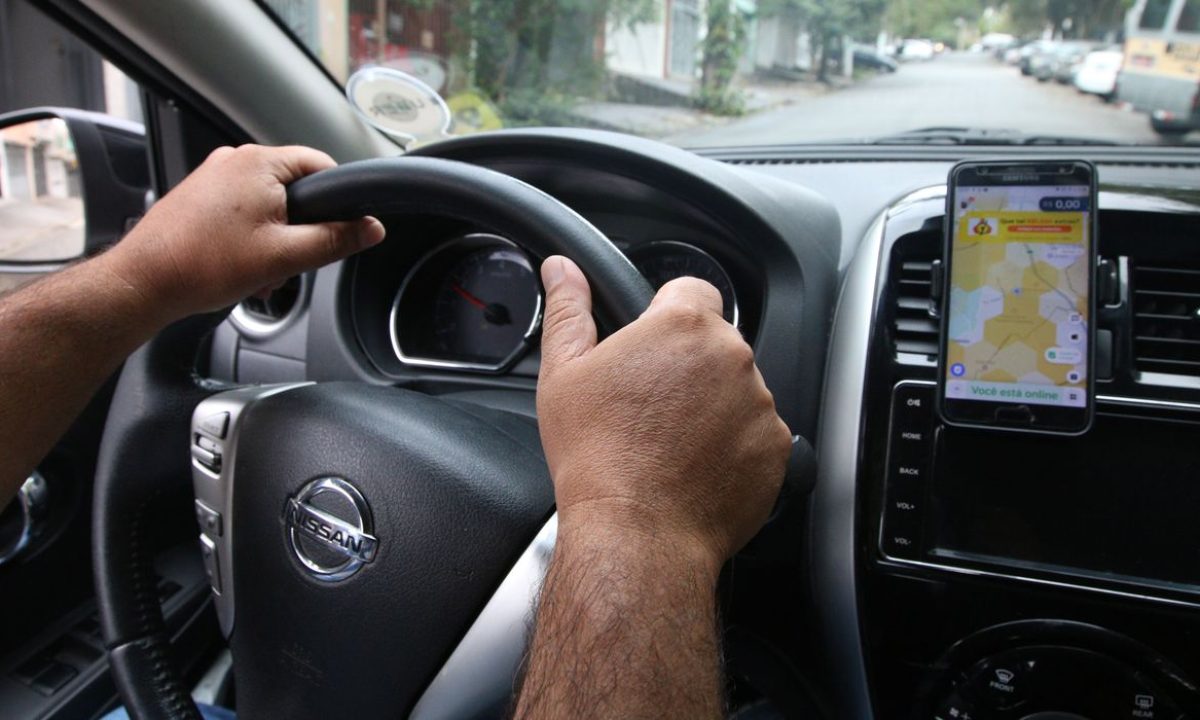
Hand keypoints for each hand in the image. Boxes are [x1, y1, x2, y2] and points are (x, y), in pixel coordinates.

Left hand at [101, 144, 384, 319]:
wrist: (144, 283)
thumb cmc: (201, 264)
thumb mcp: (285, 256)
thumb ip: (335, 240)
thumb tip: (371, 228)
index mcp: (258, 162)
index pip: (322, 166)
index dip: (338, 201)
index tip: (340, 230)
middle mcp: (234, 161)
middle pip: (296, 189)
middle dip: (301, 229)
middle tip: (288, 262)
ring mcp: (214, 178)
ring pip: (270, 205)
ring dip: (275, 239)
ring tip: (258, 271)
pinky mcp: (200, 197)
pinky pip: (243, 212)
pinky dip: (251, 239)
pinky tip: (241, 267)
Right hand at [536, 256, 791, 575]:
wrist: (637, 532)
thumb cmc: (598, 456)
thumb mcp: (564, 374)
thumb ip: (568, 309)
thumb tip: (562, 270)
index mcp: (682, 326)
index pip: (691, 291)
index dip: (666, 315)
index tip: (649, 347)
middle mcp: (731, 356)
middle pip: (714, 342)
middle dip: (688, 365)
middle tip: (649, 405)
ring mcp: (760, 403)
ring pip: (737, 388)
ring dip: (713, 405)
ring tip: (670, 441)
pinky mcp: (776, 448)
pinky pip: (757, 433)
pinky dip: (734, 445)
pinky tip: (695, 466)